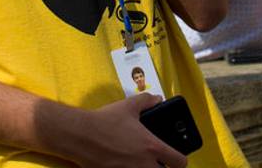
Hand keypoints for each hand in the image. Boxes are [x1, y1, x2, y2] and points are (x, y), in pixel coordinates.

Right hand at [64, 95, 187, 167]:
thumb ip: (146, 101)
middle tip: (158, 162)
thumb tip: (157, 99)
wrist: (80, 135)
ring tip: (140, 163)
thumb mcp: (128, 106)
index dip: (181, 160)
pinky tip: (125, 165)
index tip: (177, 158)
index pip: (179, 162)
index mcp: (152, 147)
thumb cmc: (104, 121)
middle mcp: (144, 164)